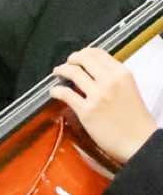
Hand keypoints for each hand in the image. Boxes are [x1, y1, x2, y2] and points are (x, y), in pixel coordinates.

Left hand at [49, 47, 157, 165]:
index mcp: (122, 74)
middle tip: (66, 64)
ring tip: (57, 74)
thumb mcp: (129, 89)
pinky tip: (54, 92)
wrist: (140, 142)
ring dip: (61, 71)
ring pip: (72, 72)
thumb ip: (113, 78)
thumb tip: (93, 71)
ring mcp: (98, 95)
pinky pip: (64, 93)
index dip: (84, 53)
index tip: (78, 57)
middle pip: (83, 58)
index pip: (98, 53)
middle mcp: (110, 81)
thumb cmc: (135, 119)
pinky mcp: (87, 110)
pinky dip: (55, 90)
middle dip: (71, 59)